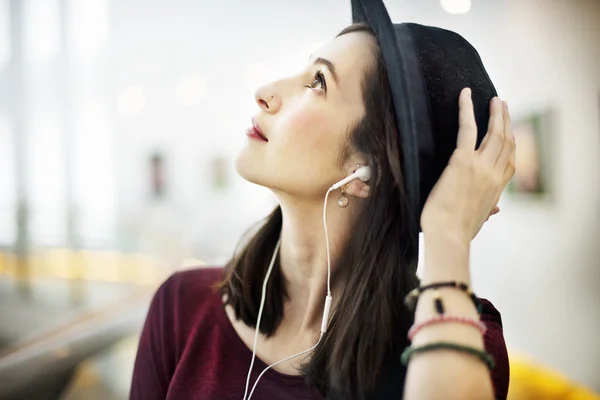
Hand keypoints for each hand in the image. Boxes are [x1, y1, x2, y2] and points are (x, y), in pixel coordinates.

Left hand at [420, 88, 515, 241]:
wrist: (448, 237)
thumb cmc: (457, 231)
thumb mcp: (479, 220)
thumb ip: (490, 209)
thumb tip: (497, 208)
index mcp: (497, 189)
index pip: (510, 161)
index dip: (511, 143)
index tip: (510, 131)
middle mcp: (494, 175)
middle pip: (506, 142)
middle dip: (506, 121)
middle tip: (502, 105)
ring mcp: (480, 166)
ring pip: (494, 133)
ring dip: (496, 114)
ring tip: (495, 100)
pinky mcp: (462, 161)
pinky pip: (467, 129)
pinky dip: (466, 109)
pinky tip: (465, 95)